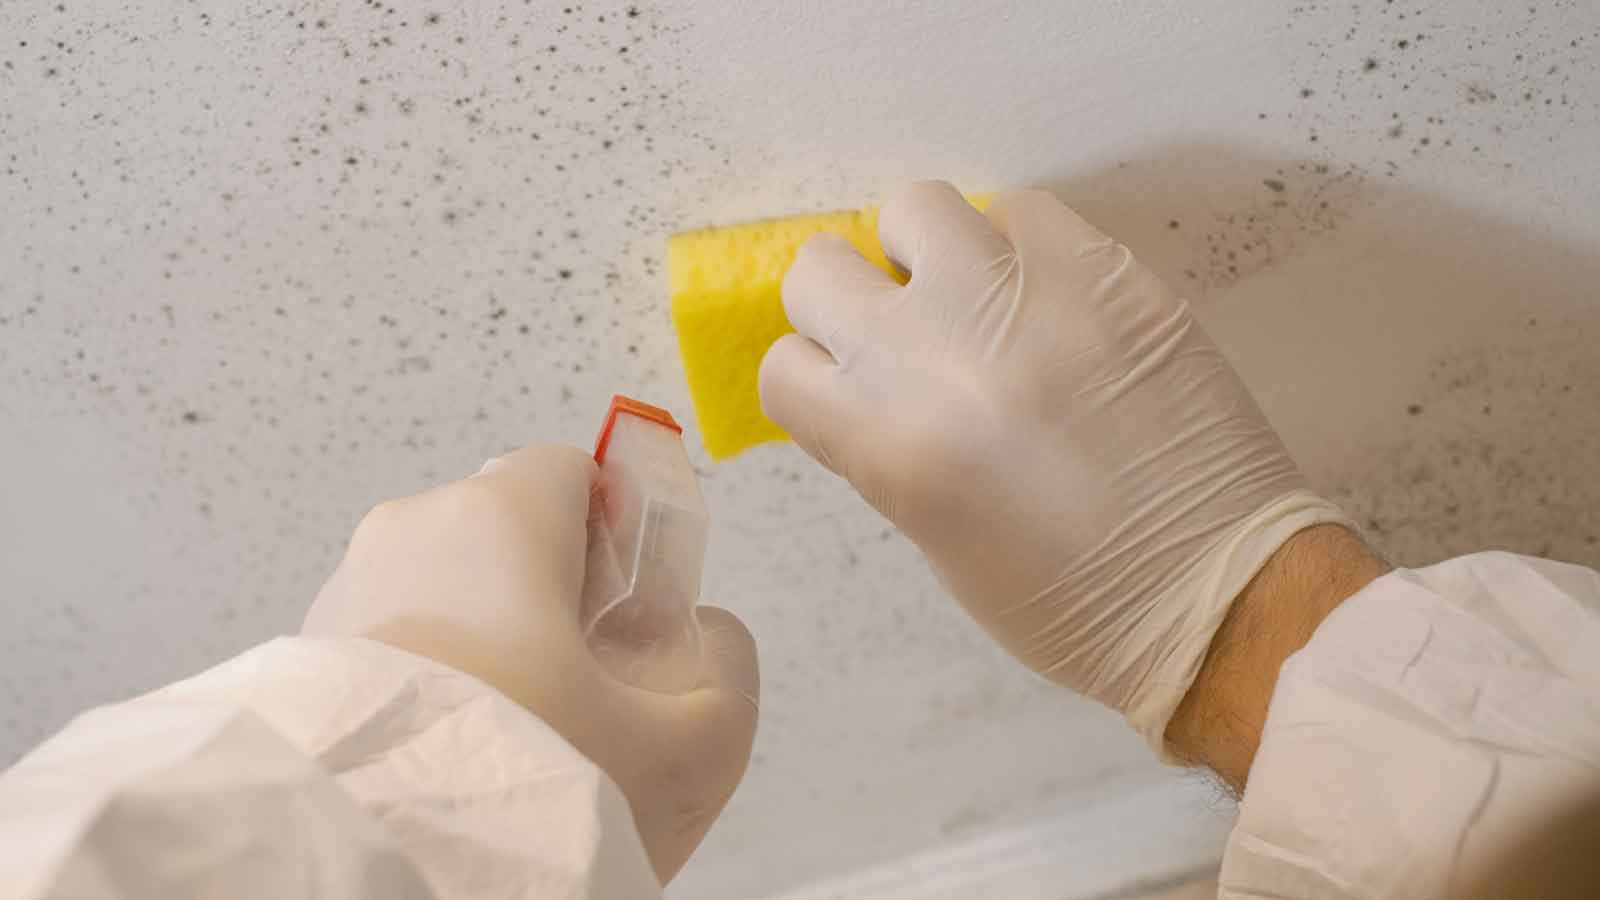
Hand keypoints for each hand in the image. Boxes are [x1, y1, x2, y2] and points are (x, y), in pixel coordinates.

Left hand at [302, 443, 758, 882]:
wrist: (380, 875)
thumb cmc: (529, 790)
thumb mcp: (689, 747)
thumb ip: (728, 672)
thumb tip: (715, 637)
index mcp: (499, 518)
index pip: (571, 469)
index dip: (616, 531)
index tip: (629, 607)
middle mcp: (411, 532)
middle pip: (508, 532)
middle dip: (551, 596)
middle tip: (583, 688)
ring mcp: (347, 590)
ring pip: (447, 587)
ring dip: (487, 642)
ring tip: (516, 735)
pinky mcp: (303, 654)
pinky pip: (392, 640)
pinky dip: (429, 680)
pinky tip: (453, 755)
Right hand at [759, 181, 1346, 752]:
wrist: (1215, 591)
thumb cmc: (1068, 602)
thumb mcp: (936, 540)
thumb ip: (887, 447)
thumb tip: (879, 379)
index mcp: (884, 440)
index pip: (785, 364)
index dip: (816, 378)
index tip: (850, 389)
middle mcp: (935, 351)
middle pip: (819, 268)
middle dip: (849, 301)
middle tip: (902, 334)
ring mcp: (1020, 295)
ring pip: (914, 207)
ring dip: (926, 253)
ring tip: (973, 297)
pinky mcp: (1101, 269)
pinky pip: (1022, 211)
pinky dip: (1018, 248)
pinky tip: (1047, 300)